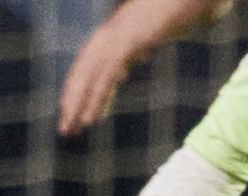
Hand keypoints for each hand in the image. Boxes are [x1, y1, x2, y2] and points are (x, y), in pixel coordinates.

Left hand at [58, 0, 233, 135]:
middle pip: (82, 72)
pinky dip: (98, 98)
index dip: (77, 89)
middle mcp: (111, 33)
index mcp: (114, 31)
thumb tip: (134, 58)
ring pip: (90, 77)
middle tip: (66, 130)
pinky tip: (93, 118)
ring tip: (73, 130)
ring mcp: (119, 36)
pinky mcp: (130, 41)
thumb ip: (139, 45)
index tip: (70, 111)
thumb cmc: (181, 6)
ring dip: (79, 105)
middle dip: (72, 102)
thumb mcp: (153, 30)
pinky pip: (107, 75)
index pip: (87, 64)